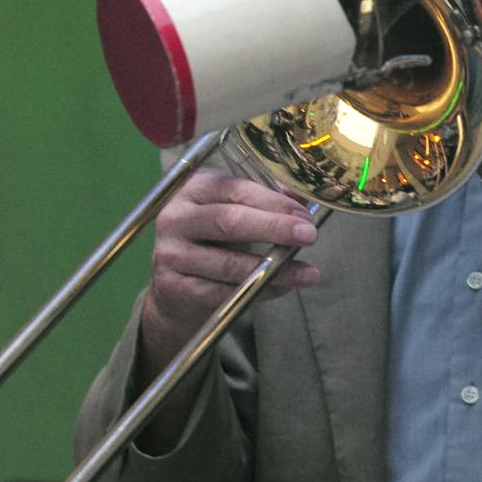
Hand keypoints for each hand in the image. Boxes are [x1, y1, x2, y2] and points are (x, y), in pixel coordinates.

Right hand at [140, 172, 318, 373]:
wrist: (177, 286)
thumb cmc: (215, 240)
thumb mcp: (237, 211)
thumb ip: (268, 202)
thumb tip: (304, 198)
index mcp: (193, 189)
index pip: (236, 189)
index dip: (274, 202)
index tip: (305, 214)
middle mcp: (176, 218)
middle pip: (229, 221)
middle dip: (275, 228)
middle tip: (310, 235)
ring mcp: (171, 254)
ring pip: (228, 263)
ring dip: (274, 268)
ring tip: (308, 273)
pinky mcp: (174, 287)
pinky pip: (224, 292)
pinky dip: (260, 290)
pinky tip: (284, 286)